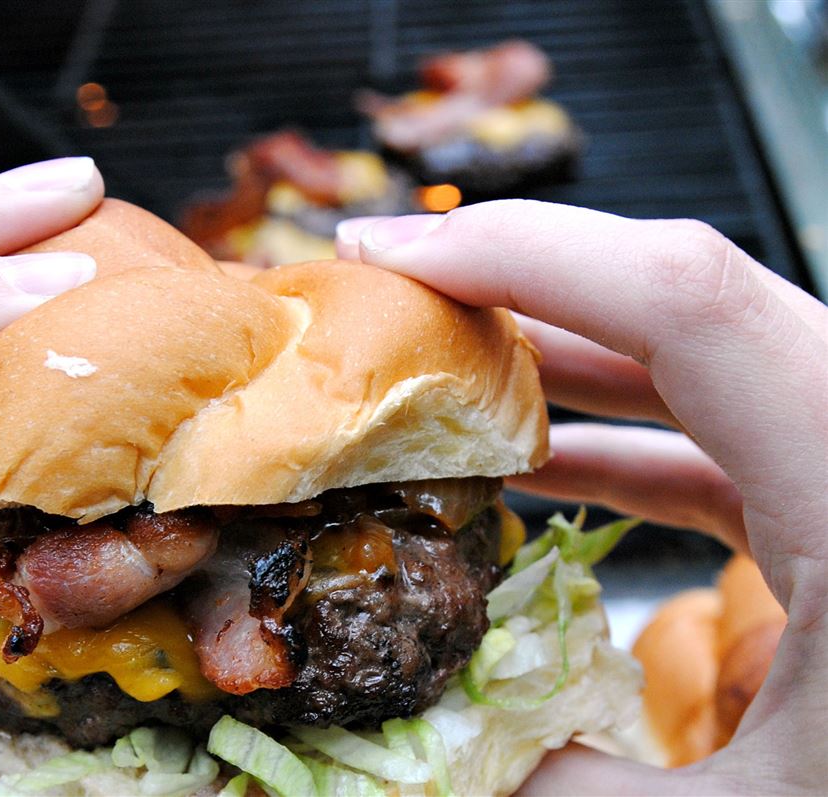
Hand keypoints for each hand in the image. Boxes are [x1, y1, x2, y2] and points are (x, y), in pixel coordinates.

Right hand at [336, 201, 827, 792]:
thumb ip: (578, 793)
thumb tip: (443, 769)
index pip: (683, 293)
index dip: (522, 250)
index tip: (390, 254)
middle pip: (675, 293)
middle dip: (515, 280)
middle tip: (387, 296)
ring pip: (691, 353)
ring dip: (554, 353)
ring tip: (434, 372)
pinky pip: (713, 428)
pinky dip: (613, 431)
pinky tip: (532, 463)